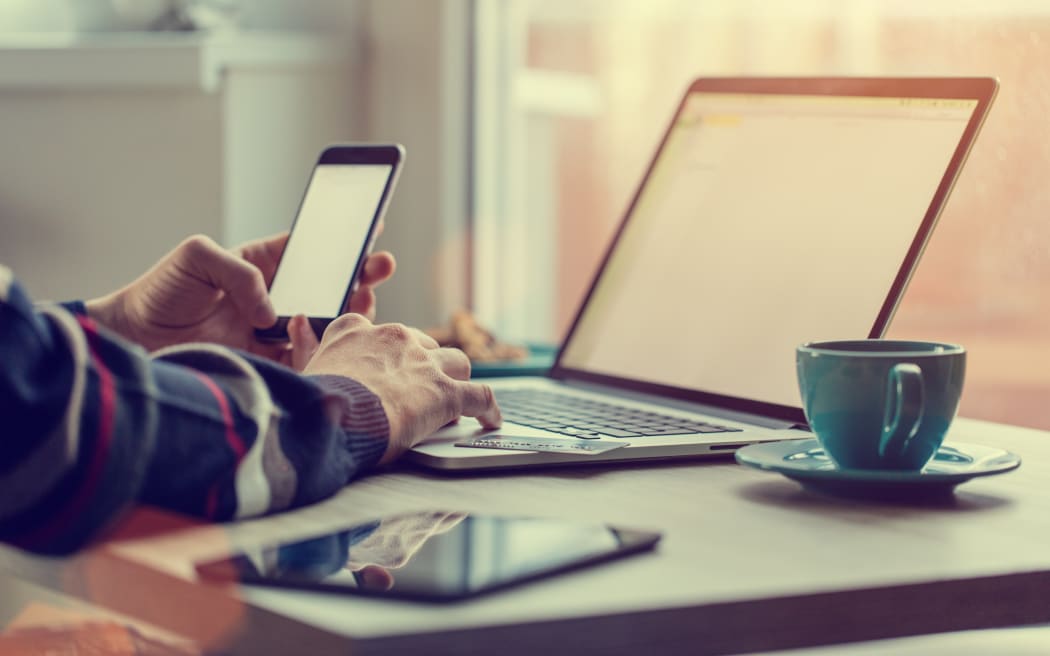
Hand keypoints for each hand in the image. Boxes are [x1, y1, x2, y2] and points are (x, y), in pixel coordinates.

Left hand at [85, 233, 395, 368]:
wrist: (136, 341)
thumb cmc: (162, 291)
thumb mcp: (197, 257)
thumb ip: (240, 272)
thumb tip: (271, 312)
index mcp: (262, 265)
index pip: (310, 250)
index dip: (340, 240)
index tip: (371, 228)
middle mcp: (274, 297)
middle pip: (329, 286)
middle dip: (360, 274)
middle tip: (381, 266)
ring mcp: (273, 331)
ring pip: (326, 323)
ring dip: (350, 312)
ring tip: (364, 299)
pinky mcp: (268, 363)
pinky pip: (304, 358)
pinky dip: (318, 350)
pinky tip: (324, 335)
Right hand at [301, 314, 501, 463]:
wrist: (328, 419)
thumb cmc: (309, 401)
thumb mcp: (304, 368)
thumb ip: (306, 346)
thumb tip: (299, 322)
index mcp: (356, 330)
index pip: (377, 332)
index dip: (385, 352)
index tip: (385, 367)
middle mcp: (394, 338)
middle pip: (421, 345)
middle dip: (422, 366)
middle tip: (416, 391)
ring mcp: (423, 363)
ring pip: (455, 361)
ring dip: (455, 378)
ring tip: (455, 397)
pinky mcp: (445, 392)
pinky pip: (480, 396)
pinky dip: (488, 408)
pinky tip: (491, 419)